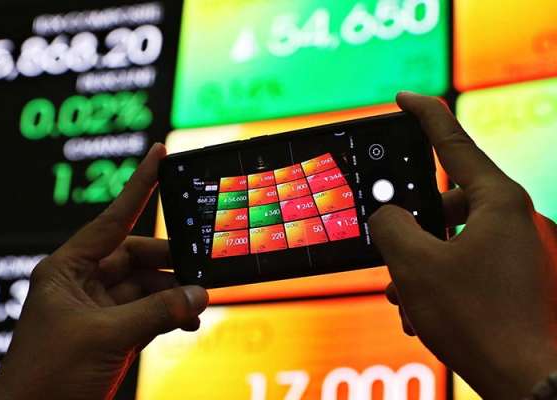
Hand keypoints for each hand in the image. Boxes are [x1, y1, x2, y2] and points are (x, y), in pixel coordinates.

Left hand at [0, 143, 208, 399]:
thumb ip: (157, 312)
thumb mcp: (105, 335)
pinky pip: (150, 312)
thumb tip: (199, 295)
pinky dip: (171, 315)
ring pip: (149, 287)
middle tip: (203, 266)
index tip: (159, 155)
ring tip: (200, 301)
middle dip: (172, 262)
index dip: (140, 186)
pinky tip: (189, 321)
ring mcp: (101, 308)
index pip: (113, 218)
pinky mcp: (114, 332)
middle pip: (139, 257)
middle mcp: (85, 282)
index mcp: (69, 268)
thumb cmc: (47, 375)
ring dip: (175, 294)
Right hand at [369, 92, 556, 398]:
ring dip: (418, 263)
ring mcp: (513, 247)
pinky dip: (437, 279)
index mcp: (496, 201)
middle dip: (409, 227)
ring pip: (448, 238)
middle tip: (388, 248)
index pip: (452, 141)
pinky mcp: (511, 274)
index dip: (423, 115)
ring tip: (404, 296)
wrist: (524, 379)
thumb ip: (390, 226)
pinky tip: (423, 311)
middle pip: (443, 202)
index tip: (404, 98)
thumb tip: (387, 217)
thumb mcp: (414, 265)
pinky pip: (463, 261)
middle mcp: (511, 217)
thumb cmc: (475, 318)